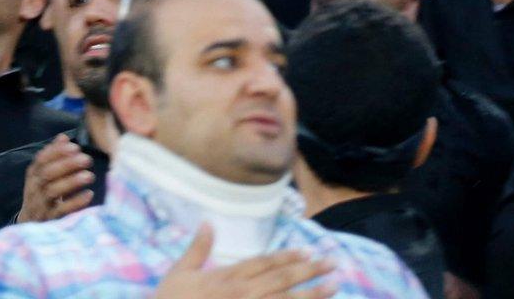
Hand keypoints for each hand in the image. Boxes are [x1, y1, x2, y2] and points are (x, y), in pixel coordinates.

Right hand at [19, 134, 95, 221]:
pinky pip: (61, 211)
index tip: (75, 147)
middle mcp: (34, 188)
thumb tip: (63, 137)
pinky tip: (89, 194)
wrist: (31, 223)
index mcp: (33, 175)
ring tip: (90, 175)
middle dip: (67, 165)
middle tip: (87, 159)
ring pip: (53, 191)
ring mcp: (41, 204)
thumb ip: (53, 156)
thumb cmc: (42, 193)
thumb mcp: (43, 174)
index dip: (57, 152)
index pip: (41, 160)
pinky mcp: (50, 220)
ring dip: (71, 182)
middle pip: (47, 174)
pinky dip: (75, 202)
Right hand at [156, 225, 336, 298]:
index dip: (287, 256)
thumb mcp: (179, 272)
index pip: (263, 263)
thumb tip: (208, 222)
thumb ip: (198, 248)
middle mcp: (242, 293)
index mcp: (226, 277)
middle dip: (310, 271)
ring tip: (334, 285)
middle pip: (282, 279)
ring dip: (312, 293)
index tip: (308, 251)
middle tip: (334, 263)